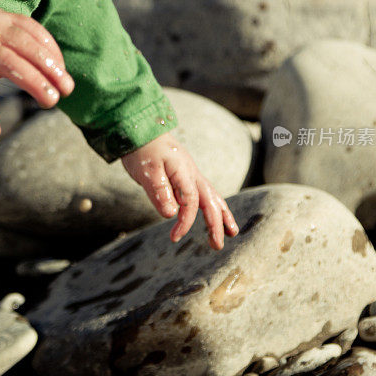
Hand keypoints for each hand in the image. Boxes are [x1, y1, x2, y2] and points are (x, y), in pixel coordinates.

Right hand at [0, 5, 73, 140]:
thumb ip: (14, 43)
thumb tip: (39, 68)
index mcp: (2, 19)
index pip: (36, 33)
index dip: (53, 53)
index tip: (63, 73)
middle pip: (28, 49)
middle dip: (51, 70)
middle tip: (67, 90)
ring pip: (10, 64)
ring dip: (34, 83)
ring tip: (50, 102)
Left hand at [121, 132, 238, 249]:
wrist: (142, 129)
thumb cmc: (142, 150)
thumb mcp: (146, 171)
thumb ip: (159, 192)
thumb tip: (171, 214)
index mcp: (184, 173)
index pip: (190, 202)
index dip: (185, 221)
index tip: (174, 237)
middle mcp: (193, 174)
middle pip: (210, 201)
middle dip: (216, 224)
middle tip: (217, 246)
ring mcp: (192, 174)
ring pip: (213, 197)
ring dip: (222, 215)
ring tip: (232, 233)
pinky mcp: (188, 175)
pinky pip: (206, 193)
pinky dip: (214, 206)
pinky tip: (215, 215)